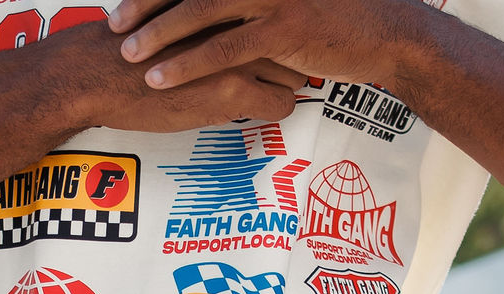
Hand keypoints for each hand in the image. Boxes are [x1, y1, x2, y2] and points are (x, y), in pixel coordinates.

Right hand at [49, 13, 307, 131]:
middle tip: (269, 71)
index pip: (267, 15)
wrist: (93, 75)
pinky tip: (253, 110)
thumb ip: (192, 23)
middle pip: (287, 42)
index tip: (262, 45)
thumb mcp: (164, 20)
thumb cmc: (117, 49)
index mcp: (216, 7)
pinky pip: (281, 104)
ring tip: (262, 92)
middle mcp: (233, 24)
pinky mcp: (231, 91)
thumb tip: (203, 30)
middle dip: (283, 59)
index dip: (268, 34)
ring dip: (280, 85)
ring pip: (292, 74)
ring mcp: (237, 56)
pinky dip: (273, 109)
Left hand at [109, 0, 422, 90]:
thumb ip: (255, 1)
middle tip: (113, 24)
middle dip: (146, 3)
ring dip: (158, 33)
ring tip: (127, 53)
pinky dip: (187, 63)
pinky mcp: (283, 29)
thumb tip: (221, 9)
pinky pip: (223, 48)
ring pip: (199, 12)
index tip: (128, 1)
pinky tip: (159, 77)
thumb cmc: (341, 14)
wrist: (390, 32)